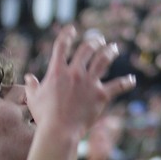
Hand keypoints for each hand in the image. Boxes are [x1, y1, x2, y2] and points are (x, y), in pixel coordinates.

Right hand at [25, 25, 136, 139]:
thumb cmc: (45, 116)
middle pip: (86, 49)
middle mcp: (75, 72)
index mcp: (57, 71)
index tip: (72, 29)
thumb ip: (31, 86)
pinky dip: (126, 82)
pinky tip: (132, 80)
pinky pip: (117, 86)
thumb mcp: (33, 99)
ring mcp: (89, 83)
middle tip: (98, 40)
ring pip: (102, 61)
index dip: (67, 34)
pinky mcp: (101, 95)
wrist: (60, 130)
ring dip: (109, 52)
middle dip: (93, 42)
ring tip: (113, 48)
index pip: (62, 46)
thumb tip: (28, 78)